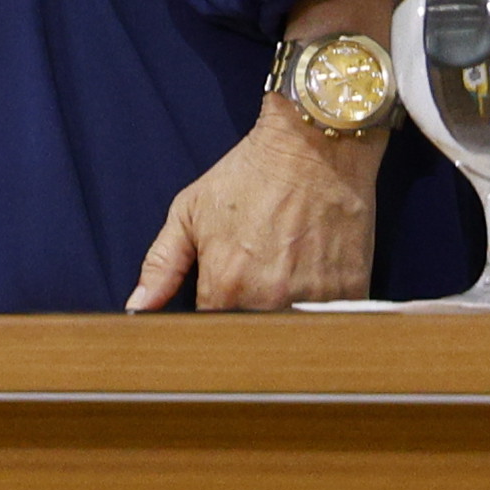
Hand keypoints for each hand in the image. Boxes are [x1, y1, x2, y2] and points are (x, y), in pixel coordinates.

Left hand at [131, 100, 382, 310]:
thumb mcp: (188, 212)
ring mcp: (316, 299)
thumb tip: (137, 307)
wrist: (314, 150)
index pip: (210, 332)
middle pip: (254, 338)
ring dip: (284, 319)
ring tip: (283, 280)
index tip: (213, 308)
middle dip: (247, 325)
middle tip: (251, 288)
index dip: (210, 324)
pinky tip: (313, 279)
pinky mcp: (352, 293)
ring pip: (293, 334)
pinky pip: (332, 321)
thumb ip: (161, 265)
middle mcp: (271, 300)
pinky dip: (322, 312)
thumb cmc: (248, 177)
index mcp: (226, 286)